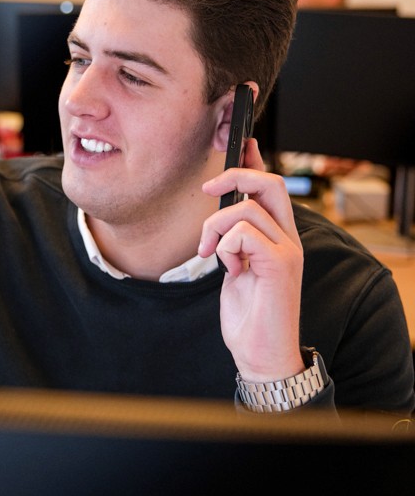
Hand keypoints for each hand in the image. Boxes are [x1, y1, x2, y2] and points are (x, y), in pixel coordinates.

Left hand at [199, 139, 303, 382]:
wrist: (260, 354)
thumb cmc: (247, 314)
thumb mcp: (233, 266)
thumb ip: (232, 238)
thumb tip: (221, 209)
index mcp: (278, 236)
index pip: (270, 186)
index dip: (253, 160)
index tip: (240, 141)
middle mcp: (288, 238)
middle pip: (269, 183)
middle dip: (235, 175)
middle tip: (208, 189)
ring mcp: (287, 250)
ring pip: (245, 209)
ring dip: (214, 228)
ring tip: (210, 254)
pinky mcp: (280, 264)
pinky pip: (242, 234)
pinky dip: (224, 248)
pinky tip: (231, 272)